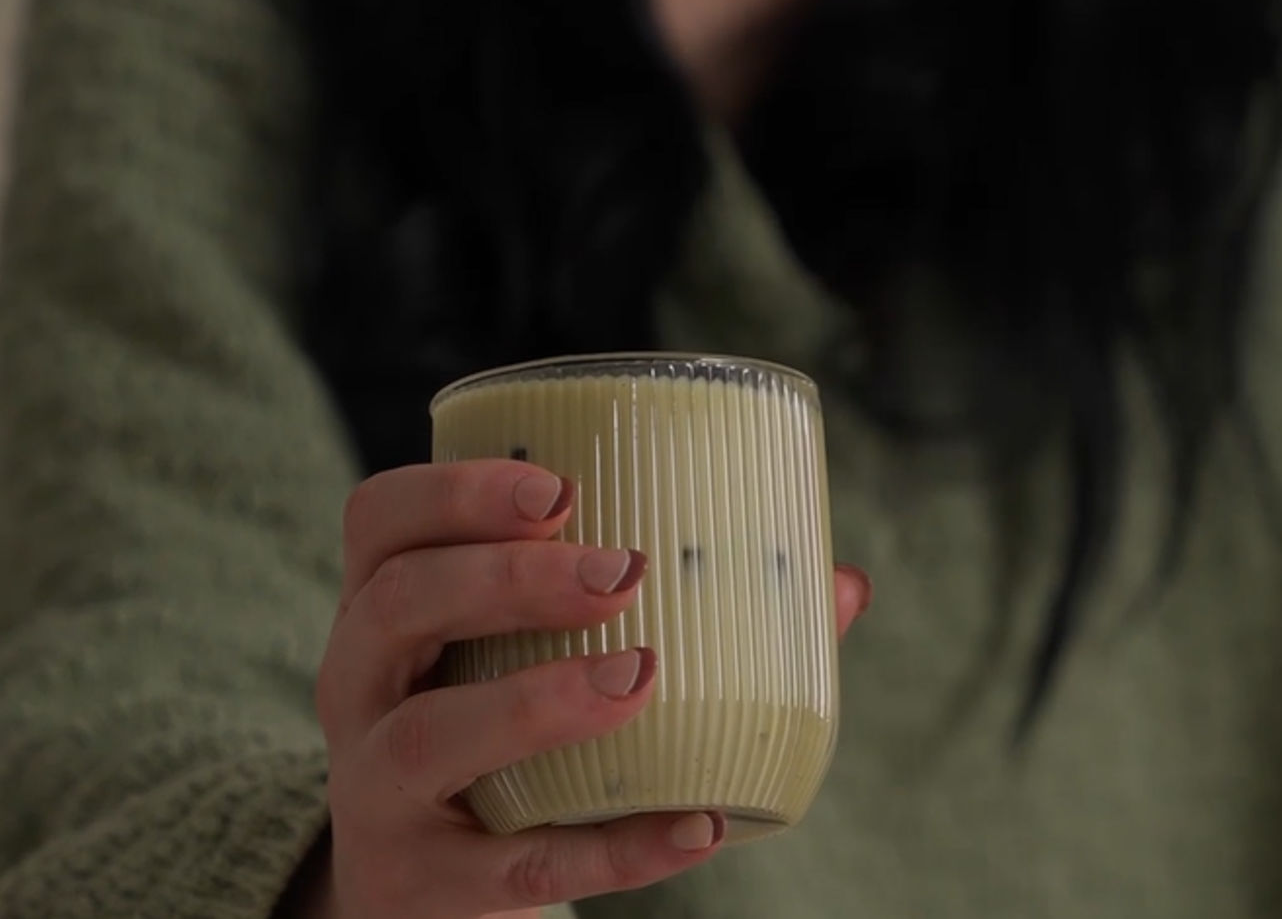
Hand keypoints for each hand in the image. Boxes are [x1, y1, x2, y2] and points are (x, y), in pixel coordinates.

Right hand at [292, 461, 871, 918]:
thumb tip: (840, 584)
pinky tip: (696, 822)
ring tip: (641, 675)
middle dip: (506, 577)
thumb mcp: (537, 652)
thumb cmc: (505, 724)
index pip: (379, 521)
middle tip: (618, 572)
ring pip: (423, 736)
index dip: (454, 492)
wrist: (427, 886)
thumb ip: (676, 606)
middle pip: (395, 607)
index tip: (559, 486)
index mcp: (388, 608)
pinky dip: (610, 844)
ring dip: (534, 699)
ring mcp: (376, 795)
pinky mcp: (422, 887)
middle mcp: (357, 690)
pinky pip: (511, 870)